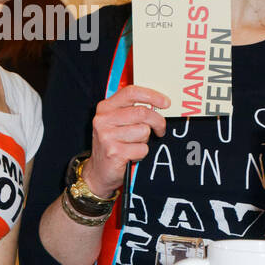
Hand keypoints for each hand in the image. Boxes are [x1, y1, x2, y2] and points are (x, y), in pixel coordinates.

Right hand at [82, 85, 170, 199]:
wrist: (98, 172)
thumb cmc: (112, 145)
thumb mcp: (116, 122)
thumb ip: (132, 110)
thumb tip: (159, 104)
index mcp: (105, 108)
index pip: (131, 92)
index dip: (152, 95)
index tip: (166, 102)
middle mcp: (103, 120)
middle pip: (142, 112)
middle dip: (158, 122)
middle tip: (160, 129)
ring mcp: (107, 136)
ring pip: (144, 131)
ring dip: (145, 140)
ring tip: (134, 145)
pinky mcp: (114, 152)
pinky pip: (142, 149)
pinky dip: (142, 154)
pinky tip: (131, 155)